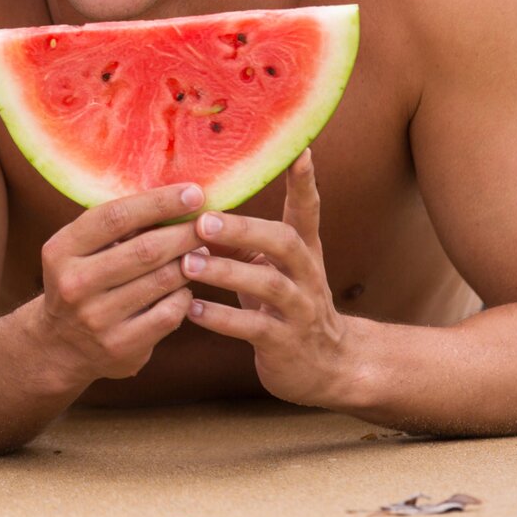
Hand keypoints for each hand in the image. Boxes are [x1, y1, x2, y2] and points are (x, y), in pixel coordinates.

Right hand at [28, 182, 203, 388]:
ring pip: (162, 280)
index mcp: (60, 250)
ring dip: (189, 262)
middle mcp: (74, 284)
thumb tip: (174, 195)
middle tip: (209, 222)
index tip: (193, 192)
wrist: (60, 347)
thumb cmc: (82, 281)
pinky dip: (184, 296)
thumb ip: (115, 226)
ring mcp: (97, 318)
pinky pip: (170, 313)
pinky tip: (185, 288)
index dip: (159, 202)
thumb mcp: (79, 250)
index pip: (115, 217)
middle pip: (145, 249)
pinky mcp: (121, 347)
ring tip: (201, 251)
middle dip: (185, 232)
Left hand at [180, 151, 356, 405]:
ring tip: (188, 264)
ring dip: (226, 272)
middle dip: (244, 229)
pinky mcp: (286, 344)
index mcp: (304, 250)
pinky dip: (221, 318)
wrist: (328, 367)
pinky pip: (254, 327)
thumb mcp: (272, 267)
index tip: (299, 150)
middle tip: (203, 221)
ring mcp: (300, 310)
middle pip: (285, 241)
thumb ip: (243, 239)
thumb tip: (195, 205)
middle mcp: (307, 275)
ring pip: (269, 284)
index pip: (308, 209)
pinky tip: (191, 309)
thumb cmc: (286, 305)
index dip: (304, 181)